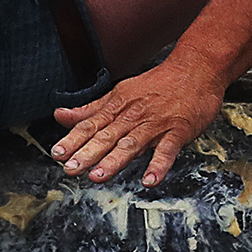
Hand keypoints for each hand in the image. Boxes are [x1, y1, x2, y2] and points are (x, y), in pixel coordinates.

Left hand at [50, 56, 228, 187]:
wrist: (195, 70)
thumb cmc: (157, 85)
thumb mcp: (120, 93)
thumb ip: (91, 109)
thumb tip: (60, 116)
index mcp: (118, 106)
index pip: (90, 125)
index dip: (73, 139)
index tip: (57, 154)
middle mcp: (133, 115)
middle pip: (107, 136)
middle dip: (87, 153)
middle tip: (70, 168)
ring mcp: (155, 124)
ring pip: (132, 143)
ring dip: (115, 160)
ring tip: (98, 176)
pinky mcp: (178, 131)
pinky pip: (167, 150)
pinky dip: (158, 165)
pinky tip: (149, 180)